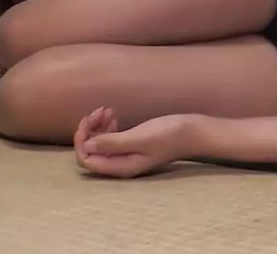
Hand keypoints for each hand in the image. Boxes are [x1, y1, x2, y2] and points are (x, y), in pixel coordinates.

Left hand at [74, 107, 198, 178]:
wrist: (193, 132)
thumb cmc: (169, 135)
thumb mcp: (140, 138)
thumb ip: (112, 144)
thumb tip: (87, 146)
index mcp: (120, 167)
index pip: (87, 159)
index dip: (82, 141)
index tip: (88, 121)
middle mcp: (120, 164)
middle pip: (91, 151)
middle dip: (89, 131)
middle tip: (100, 111)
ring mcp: (126, 155)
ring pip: (100, 143)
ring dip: (98, 126)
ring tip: (107, 109)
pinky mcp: (132, 145)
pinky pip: (111, 138)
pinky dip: (108, 126)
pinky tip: (113, 114)